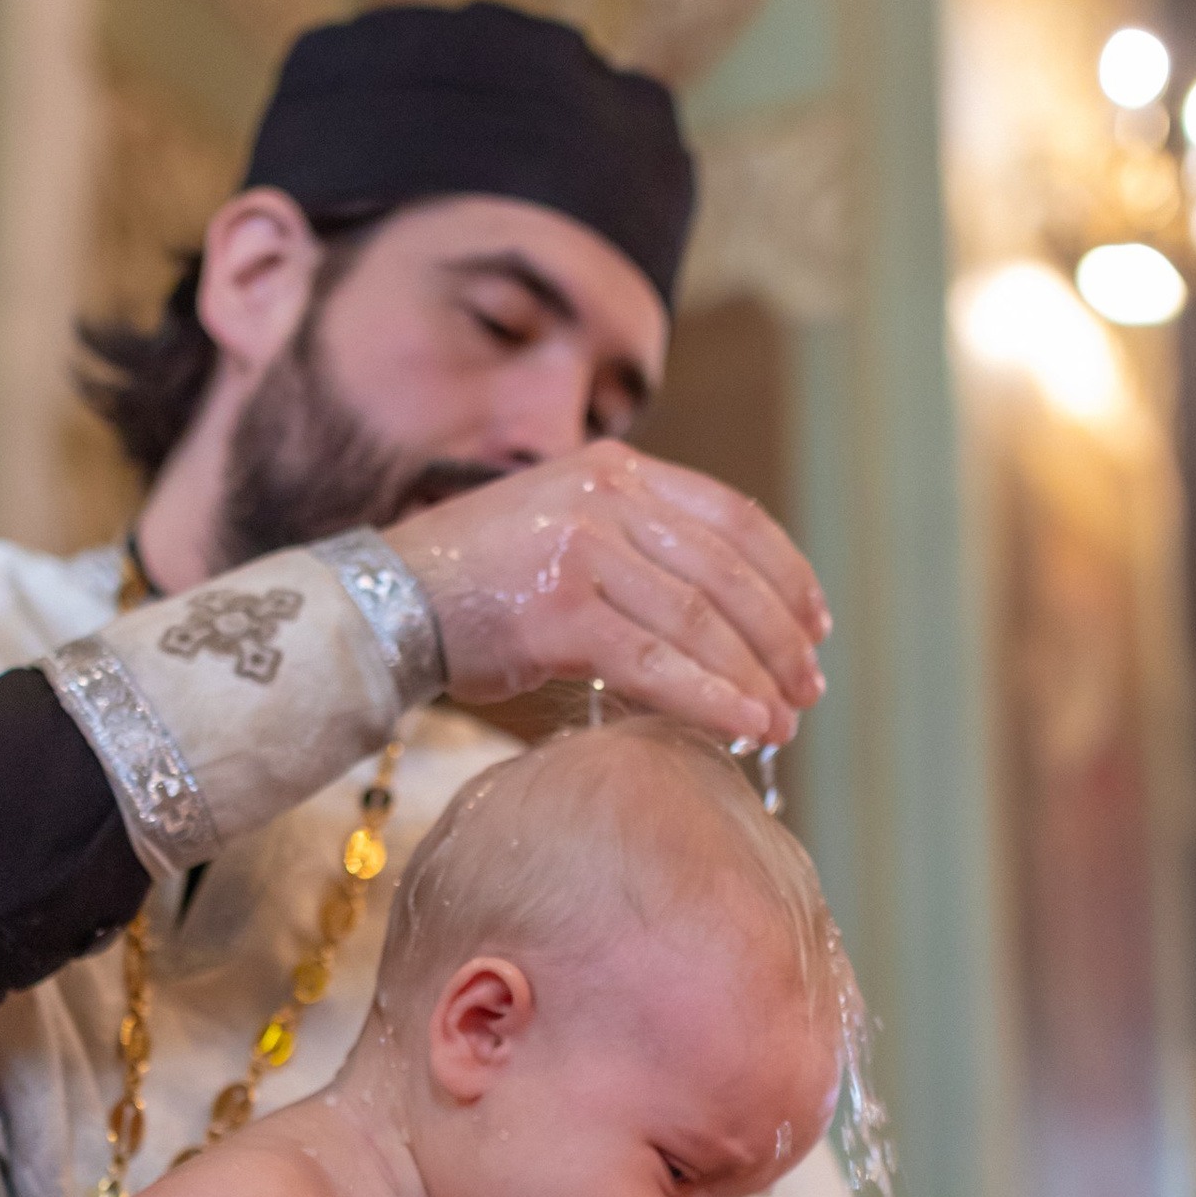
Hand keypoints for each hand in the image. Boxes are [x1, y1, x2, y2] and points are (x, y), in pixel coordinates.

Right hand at [387, 445, 827, 745]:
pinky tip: (743, 726)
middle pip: (727, 572)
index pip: (731, 515)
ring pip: (699, 621)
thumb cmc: (474, 584)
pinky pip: (656, 663)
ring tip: (783, 722)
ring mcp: (583, 550)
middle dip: (780, 637)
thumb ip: (636, 550)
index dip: (786, 572)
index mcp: (615, 470)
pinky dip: (711, 698)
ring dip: (754, 677)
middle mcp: (605, 498)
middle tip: (808, 688)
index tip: (816, 622)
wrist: (380, 601)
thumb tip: (721, 617)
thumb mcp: (562, 532)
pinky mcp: (561, 611)